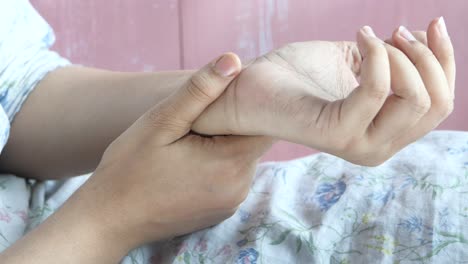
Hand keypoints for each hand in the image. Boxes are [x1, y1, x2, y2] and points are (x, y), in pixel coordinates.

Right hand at [67, 54, 271, 257]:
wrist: (109, 220)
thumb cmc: (129, 168)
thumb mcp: (161, 122)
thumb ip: (200, 91)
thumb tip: (234, 60)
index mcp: (231, 163)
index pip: (264, 122)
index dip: (247, 105)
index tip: (223, 99)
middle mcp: (240, 187)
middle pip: (253, 140)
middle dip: (233, 123)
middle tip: (197, 120)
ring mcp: (232, 202)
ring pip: (242, 157)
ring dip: (225, 143)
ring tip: (190, 141)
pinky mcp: (222, 210)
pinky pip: (232, 176)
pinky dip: (219, 163)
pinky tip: (190, 162)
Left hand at [193, 17, 454, 165]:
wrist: (251, 86)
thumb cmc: (300, 73)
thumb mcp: (360, 61)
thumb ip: (394, 58)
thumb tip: (427, 36)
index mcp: (385, 132)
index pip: (440, 104)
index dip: (444, 59)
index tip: (429, 25)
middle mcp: (377, 146)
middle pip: (436, 104)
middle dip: (426, 57)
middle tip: (397, 31)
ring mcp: (357, 144)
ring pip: (415, 99)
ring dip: (402, 56)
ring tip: (374, 36)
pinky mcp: (333, 132)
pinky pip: (376, 91)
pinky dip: (375, 55)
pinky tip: (360, 37)